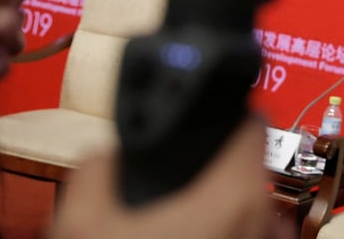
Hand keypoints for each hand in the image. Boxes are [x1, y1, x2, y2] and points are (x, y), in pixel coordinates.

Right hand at [50, 115, 291, 238]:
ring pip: (243, 217)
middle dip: (208, 175)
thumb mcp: (80, 221)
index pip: (252, 124)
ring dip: (212, 216)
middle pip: (244, 174)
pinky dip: (216, 237)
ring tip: (166, 228)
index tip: (195, 125)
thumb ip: (101, 166)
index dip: (222, 116)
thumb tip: (117, 157)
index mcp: (235, 193)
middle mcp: (263, 223)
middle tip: (165, 189)